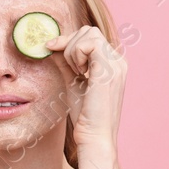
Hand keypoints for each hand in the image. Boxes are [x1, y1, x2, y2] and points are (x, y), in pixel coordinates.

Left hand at [43, 25, 123, 155]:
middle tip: (67, 67)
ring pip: (89, 34)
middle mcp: (119, 62)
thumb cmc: (86, 116)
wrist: (94, 137)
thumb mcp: (73, 83)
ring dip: (73, 50)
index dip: (68, 40)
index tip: (50, 48)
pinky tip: (78, 73)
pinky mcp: (109, 69)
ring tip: (75, 73)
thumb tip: (53, 46)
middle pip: (90, 31)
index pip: (91, 37)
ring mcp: (116, 65)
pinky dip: (77, 53)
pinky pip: (90, 43)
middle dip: (70, 43)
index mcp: (113, 65)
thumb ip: (66, 64)